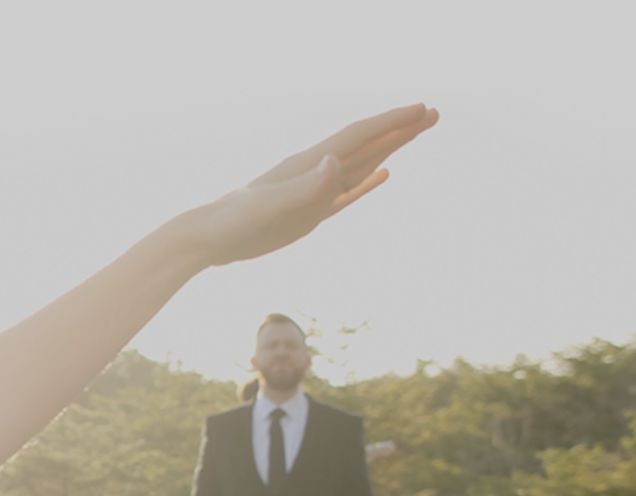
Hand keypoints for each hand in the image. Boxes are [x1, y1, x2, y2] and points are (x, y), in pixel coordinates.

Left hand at [190, 104, 439, 267]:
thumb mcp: (271, 206)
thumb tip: (336, 162)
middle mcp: (314, 172)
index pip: (357, 136)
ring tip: (417, 132)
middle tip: (434, 113)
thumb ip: (306, 187)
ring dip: (390, 148)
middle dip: (400, 128)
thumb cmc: (234, 221)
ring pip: (360, 164)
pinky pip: (346, 193)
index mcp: (308, 165)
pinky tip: (383, 174)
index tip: (422, 110)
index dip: (390, 122)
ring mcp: (313, 191)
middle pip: (366, 144)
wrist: (209, 238)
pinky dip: (367, 182)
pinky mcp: (309, 212)